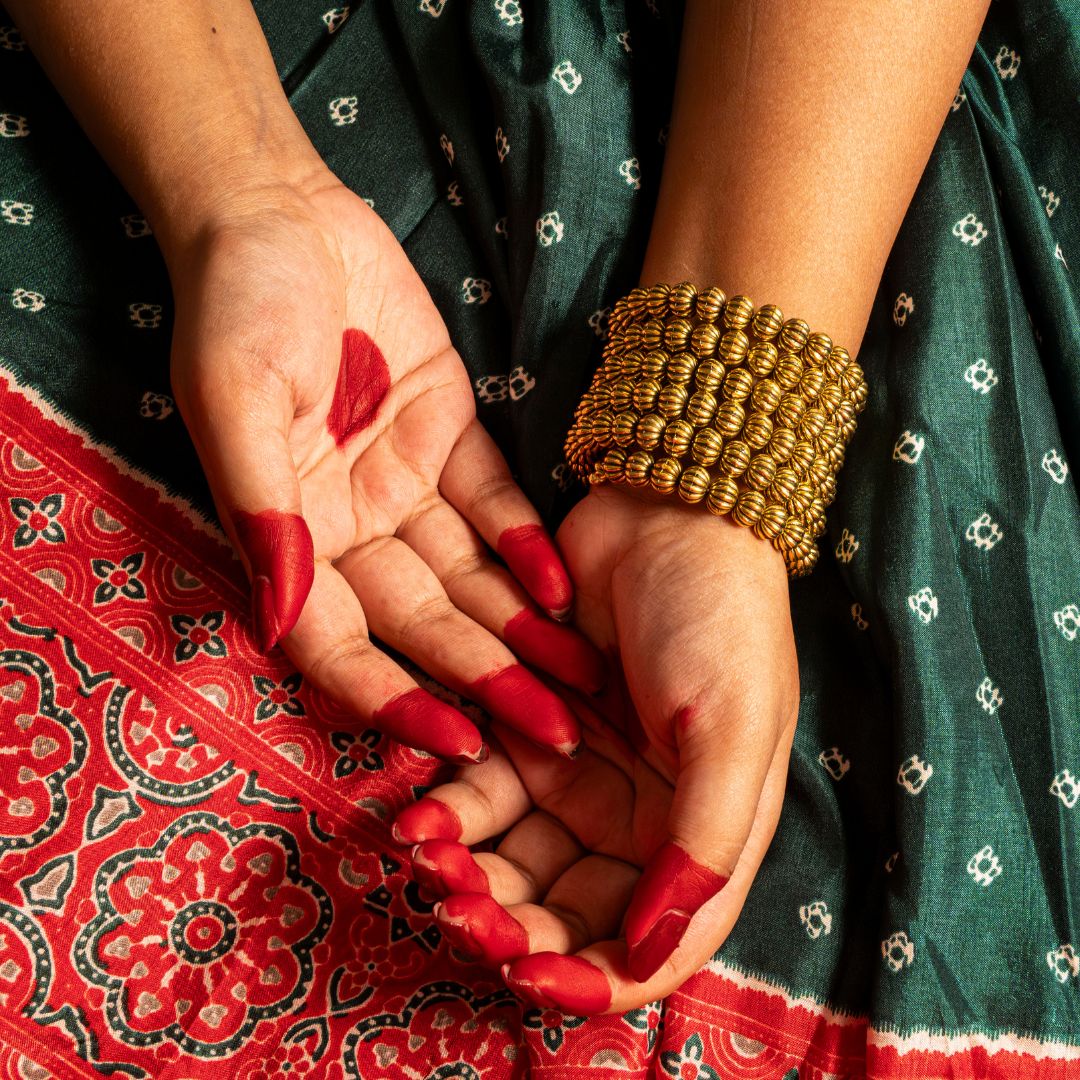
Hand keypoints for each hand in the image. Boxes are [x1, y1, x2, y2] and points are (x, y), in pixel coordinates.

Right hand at [167, 167, 605, 762]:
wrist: (281, 214)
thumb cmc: (235, 304)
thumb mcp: (232, 402)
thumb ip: (264, 510)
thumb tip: (279, 618)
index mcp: (287, 535)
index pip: (339, 643)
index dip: (391, 697)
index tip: (456, 739)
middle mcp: (348, 527)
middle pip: (423, 621)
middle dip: (486, 678)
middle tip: (557, 736)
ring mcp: (404, 486)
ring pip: (469, 576)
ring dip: (523, 628)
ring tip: (582, 682)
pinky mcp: (450, 438)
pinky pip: (494, 505)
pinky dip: (527, 545)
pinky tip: (566, 590)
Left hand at [393, 483, 799, 1012]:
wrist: (669, 509)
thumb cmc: (722, 621)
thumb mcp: (733, 732)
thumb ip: (702, 846)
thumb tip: (645, 956)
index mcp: (701, 836)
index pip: (648, 946)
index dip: (589, 981)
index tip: (528, 978)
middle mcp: (640, 819)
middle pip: (567, 910)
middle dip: (509, 925)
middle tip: (454, 911)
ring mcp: (582, 775)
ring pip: (513, 858)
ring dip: (465, 869)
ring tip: (421, 851)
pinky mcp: (529, 730)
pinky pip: (481, 790)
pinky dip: (448, 805)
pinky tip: (416, 802)